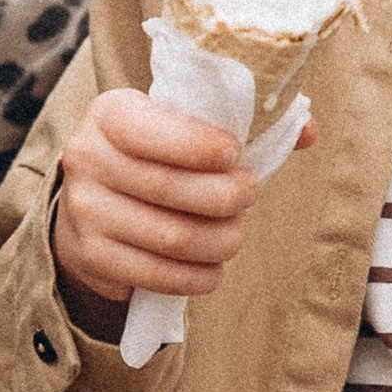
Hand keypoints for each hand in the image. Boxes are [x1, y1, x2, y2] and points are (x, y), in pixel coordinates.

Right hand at [53, 85, 277, 330]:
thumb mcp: (180, 124)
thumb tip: (308, 130)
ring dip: (220, 241)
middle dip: (224, 197)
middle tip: (249, 195)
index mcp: (110, 114)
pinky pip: (155, 275)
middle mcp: (87, 159)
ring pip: (169, 237)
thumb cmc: (155, 154)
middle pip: (168, 188)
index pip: (151, 130)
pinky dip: (196, 276)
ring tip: (237, 232)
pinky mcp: (91, 256)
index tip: (236, 154)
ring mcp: (84, 211)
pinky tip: (214, 267)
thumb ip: (241, 123)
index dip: (199, 145)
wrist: (94, 200)